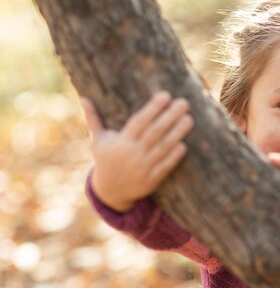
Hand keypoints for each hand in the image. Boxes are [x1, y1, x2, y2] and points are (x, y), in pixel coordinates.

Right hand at [80, 92, 193, 211]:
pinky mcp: (152, 180)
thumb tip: (83, 98)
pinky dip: (174, 156)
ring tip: (189, 119)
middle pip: (154, 132)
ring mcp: (143, 168)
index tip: (165, 95)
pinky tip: (184, 144)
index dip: (152, 108)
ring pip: (162, 148)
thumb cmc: (106, 160)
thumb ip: (93, 119)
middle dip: (170, 117)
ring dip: (177, 133)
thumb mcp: (97, 141)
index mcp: (120, 142)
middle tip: (184, 102)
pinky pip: (165, 167)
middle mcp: (132, 154)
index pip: (139, 122)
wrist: (110, 192)